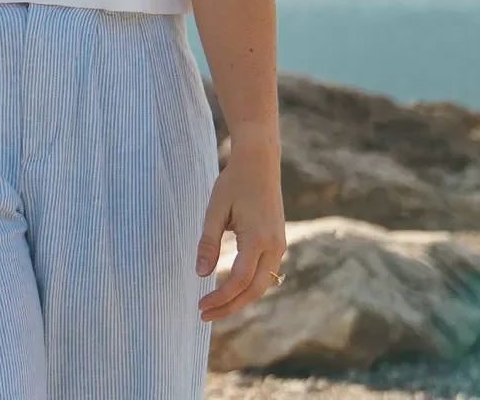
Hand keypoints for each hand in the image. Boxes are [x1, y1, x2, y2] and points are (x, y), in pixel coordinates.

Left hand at [196, 143, 286, 322]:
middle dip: (230, 306)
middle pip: (255, 290)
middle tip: (204, 315)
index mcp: (258, 238)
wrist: (259, 163)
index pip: (240, 280)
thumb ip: (208, 243)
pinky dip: (248, 286)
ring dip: (240, 298)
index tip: (200, 306)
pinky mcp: (277, 242)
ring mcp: (279, 245)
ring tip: (215, 307)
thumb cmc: (233, 183)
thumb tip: (200, 274)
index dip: (221, 297)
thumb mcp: (215, 210)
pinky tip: (230, 289)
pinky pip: (265, 273)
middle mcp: (274, 246)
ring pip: (263, 284)